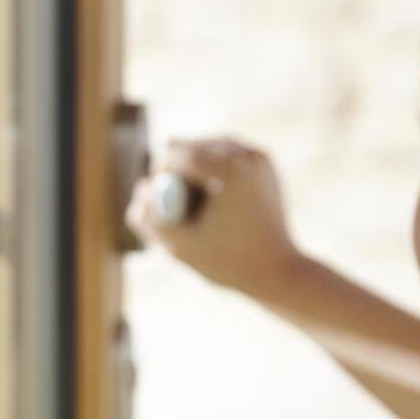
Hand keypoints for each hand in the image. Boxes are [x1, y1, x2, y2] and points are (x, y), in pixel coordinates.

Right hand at [127, 137, 302, 295]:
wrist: (279, 271)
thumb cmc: (229, 263)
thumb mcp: (180, 246)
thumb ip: (150, 219)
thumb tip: (140, 189)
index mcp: (230, 169)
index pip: (177, 154)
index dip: (158, 174)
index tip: (156, 201)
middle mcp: (248, 154)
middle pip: (192, 146)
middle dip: (176, 170)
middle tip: (175, 203)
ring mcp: (258, 155)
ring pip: (207, 148)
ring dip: (192, 169)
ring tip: (196, 203)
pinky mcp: (263, 162)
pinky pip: (224, 156)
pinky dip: (211, 172)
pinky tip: (212, 199)